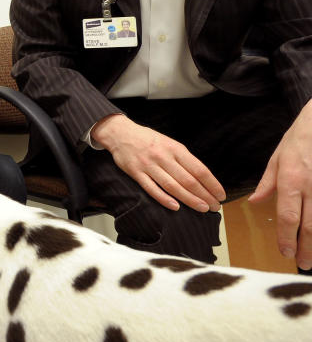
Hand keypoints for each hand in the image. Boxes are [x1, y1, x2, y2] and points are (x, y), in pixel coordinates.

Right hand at [92, 114, 225, 212]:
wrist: (121, 133)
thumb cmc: (148, 139)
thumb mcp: (169, 143)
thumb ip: (183, 159)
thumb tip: (201, 177)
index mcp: (175, 148)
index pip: (199, 169)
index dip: (212, 184)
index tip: (220, 195)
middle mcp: (163, 157)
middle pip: (188, 180)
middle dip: (205, 195)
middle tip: (215, 206)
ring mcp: (149, 165)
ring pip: (172, 186)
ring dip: (189, 199)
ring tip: (202, 208)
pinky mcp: (136, 173)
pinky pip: (152, 188)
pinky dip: (164, 199)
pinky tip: (175, 207)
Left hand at [250, 100, 311, 268]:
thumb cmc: (299, 140)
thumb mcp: (277, 158)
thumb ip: (267, 183)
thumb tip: (255, 203)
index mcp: (292, 181)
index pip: (288, 216)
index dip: (287, 237)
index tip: (284, 252)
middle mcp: (311, 188)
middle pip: (310, 225)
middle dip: (306, 248)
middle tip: (303, 264)